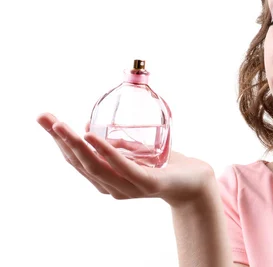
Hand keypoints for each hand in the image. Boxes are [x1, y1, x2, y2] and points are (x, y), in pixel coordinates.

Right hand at [36, 112, 217, 206]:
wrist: (196, 181)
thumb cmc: (166, 165)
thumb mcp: (137, 151)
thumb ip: (118, 144)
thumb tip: (93, 128)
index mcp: (107, 180)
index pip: (76, 160)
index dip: (58, 141)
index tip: (45, 119)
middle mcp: (112, 187)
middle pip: (80, 163)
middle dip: (60, 139)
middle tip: (44, 117)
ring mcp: (129, 187)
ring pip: (96, 166)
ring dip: (77, 144)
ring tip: (63, 126)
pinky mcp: (147, 183)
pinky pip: (123, 167)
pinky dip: (106, 152)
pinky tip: (93, 138)